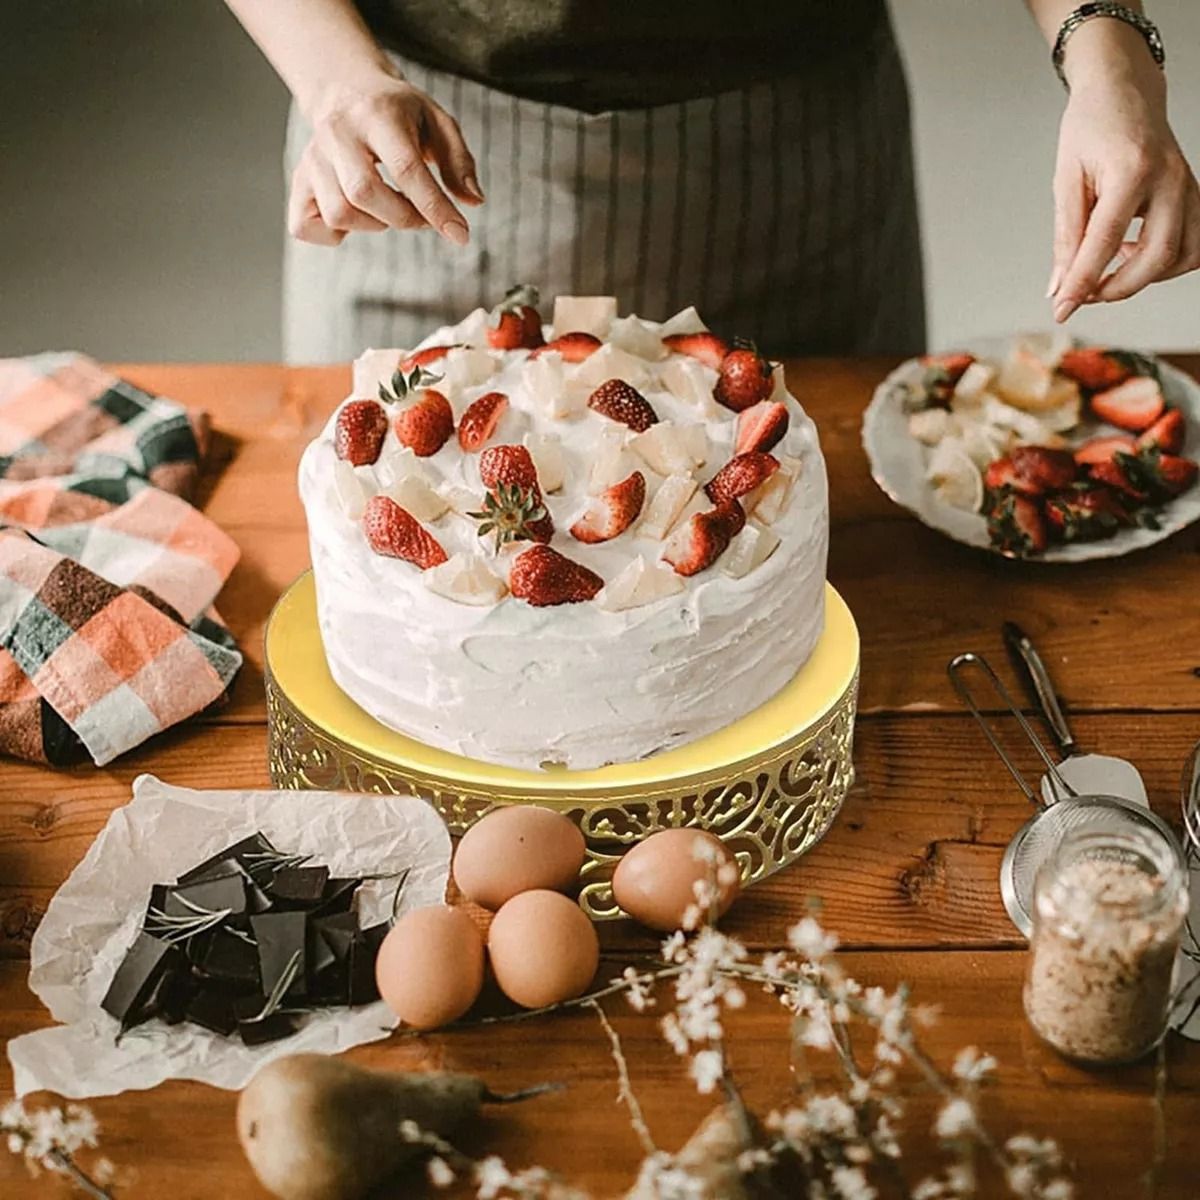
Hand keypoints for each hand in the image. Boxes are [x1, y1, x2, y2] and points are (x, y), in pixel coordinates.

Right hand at [288, 70, 483, 246]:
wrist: (345, 89)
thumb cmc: (398, 113)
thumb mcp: (437, 122)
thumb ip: (458, 161)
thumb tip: (473, 200)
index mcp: (377, 115)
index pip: (405, 168)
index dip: (434, 207)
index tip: (460, 234)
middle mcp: (337, 133)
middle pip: (363, 193)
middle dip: (403, 217)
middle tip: (421, 215)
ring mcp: (312, 158)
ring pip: (339, 213)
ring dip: (374, 224)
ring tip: (389, 207)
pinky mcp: (298, 181)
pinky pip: (305, 225)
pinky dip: (333, 234)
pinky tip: (356, 216)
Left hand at [1048, 46, 1199, 320]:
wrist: (1124, 90)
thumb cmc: (1092, 127)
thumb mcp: (1067, 179)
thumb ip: (1066, 236)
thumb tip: (1060, 287)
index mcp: (1132, 172)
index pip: (1106, 243)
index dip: (1082, 283)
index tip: (1061, 309)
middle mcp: (1170, 180)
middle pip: (1159, 256)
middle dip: (1118, 287)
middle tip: (1083, 294)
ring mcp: (1188, 186)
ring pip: (1185, 255)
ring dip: (1145, 277)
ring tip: (1109, 269)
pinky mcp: (1193, 193)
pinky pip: (1193, 242)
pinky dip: (1165, 262)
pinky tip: (1133, 252)